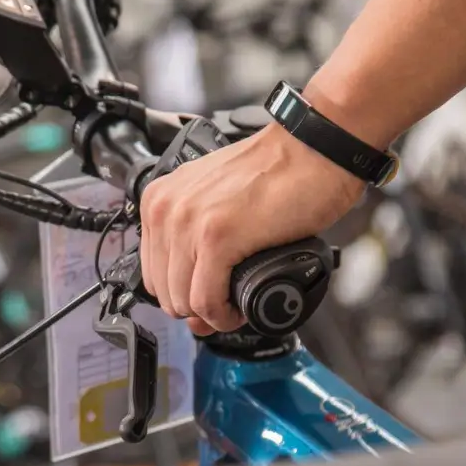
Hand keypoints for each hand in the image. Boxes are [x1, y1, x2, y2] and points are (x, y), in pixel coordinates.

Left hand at [139, 124, 363, 335]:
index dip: (181, 294)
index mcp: (160, 199)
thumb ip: (198, 241)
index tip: (207, 295)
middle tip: (225, 303)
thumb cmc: (277, 172)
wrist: (313, 150)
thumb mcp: (219, 200)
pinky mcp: (216, 238)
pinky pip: (207, 301)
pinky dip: (223, 315)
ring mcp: (188, 224)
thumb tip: (193, 303)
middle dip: (195, 308)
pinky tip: (240, 308)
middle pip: (165, 292)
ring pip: (183, 301)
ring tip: (236, 304)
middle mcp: (166, 210)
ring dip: (211, 314)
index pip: (152, 272)